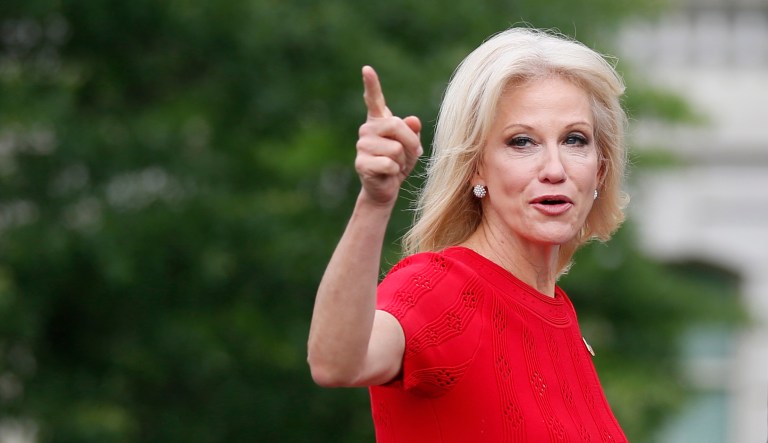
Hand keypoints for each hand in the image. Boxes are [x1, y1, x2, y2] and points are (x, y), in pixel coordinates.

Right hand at [355, 66, 422, 205]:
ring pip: (395, 148)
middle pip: (396, 125)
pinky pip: (389, 164)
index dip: (371, 84)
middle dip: (410, 143)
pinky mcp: (361, 163)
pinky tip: (387, 174)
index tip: (367, 69)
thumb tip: (412, 121)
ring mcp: (362, 146)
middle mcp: (367, 130)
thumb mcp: (411, 146)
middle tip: (409, 155)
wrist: (386, 188)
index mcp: (379, 121)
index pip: (374, 100)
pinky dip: (395, 172)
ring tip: (394, 166)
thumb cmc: (399, 163)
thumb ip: (412, 132)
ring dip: (402, 160)